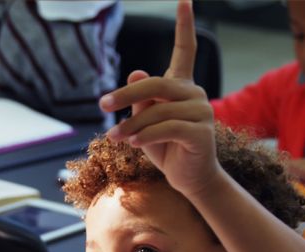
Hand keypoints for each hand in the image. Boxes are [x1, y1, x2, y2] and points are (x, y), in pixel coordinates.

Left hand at [99, 0, 220, 197]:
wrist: (189, 181)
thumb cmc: (166, 150)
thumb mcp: (145, 125)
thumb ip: (141, 102)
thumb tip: (136, 73)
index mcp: (182, 88)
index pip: (186, 51)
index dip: (185, 25)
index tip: (184, 0)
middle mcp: (195, 94)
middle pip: (156, 84)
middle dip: (126, 95)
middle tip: (102, 104)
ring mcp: (202, 112)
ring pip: (158, 111)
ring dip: (131, 126)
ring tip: (114, 138)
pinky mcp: (202, 132)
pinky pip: (167, 128)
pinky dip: (145, 136)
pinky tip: (132, 144)